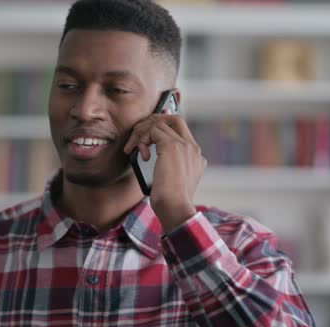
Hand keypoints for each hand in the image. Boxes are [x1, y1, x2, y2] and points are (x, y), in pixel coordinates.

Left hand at [123, 110, 206, 232]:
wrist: (175, 208)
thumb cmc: (170, 202)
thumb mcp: (171, 181)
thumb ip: (167, 165)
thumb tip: (151, 154)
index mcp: (196, 156)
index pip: (183, 129)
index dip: (168, 120)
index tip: (158, 116)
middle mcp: (193, 148)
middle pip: (174, 120)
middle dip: (153, 121)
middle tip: (138, 132)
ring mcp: (184, 145)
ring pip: (160, 124)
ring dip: (141, 133)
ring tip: (133, 148)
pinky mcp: (171, 146)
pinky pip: (153, 131)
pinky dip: (142, 139)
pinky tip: (141, 155)